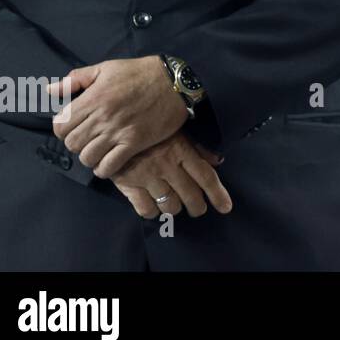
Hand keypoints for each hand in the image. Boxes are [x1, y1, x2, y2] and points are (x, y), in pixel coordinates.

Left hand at [50, 55, 188, 177]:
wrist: (175, 82)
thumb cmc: (139, 73)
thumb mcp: (106, 68)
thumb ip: (76, 79)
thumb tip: (51, 89)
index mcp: (93, 98)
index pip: (60, 126)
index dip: (63, 128)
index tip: (74, 126)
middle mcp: (103, 117)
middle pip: (72, 144)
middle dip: (76, 143)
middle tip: (88, 137)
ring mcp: (119, 132)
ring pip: (88, 157)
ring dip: (89, 156)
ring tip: (98, 149)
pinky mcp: (135, 143)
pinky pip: (110, 166)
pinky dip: (104, 168)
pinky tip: (107, 162)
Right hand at [110, 131, 231, 218]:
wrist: (114, 126)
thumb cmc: (151, 130)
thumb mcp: (178, 132)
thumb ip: (199, 147)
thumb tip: (218, 161)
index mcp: (182, 151)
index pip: (206, 177)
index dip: (218, 194)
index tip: (225, 207)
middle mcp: (167, 166)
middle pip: (190, 195)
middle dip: (197, 207)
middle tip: (198, 209)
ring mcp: (148, 177)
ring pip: (170, 205)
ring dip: (175, 209)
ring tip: (175, 205)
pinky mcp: (129, 185)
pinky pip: (146, 209)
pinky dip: (153, 212)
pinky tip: (154, 207)